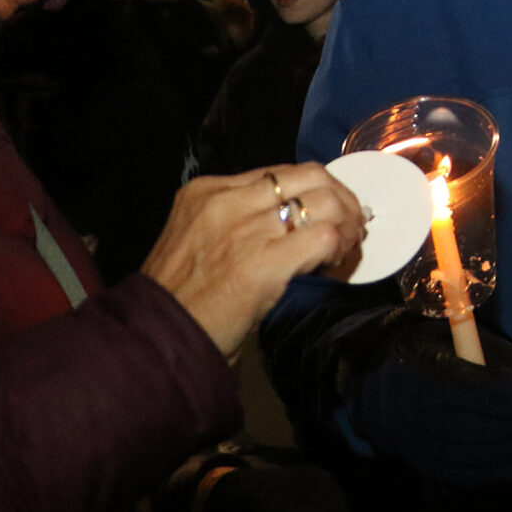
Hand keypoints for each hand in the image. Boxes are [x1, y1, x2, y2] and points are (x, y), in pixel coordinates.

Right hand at [142, 163, 368, 356]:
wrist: (160, 338)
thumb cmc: (182, 296)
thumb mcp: (200, 237)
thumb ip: (241, 217)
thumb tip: (296, 218)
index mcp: (208, 190)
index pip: (283, 173)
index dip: (315, 190)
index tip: (328, 213)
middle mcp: (227, 201)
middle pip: (312, 176)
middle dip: (342, 198)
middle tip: (351, 226)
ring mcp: (245, 229)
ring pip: (326, 202)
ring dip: (348, 223)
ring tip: (346, 247)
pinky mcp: (264, 262)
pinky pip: (325, 237)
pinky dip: (340, 247)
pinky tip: (334, 263)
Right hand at [346, 316, 511, 489]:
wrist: (374, 385)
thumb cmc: (430, 353)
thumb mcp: (456, 339)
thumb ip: (493, 359)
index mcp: (429, 376)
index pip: (482, 395)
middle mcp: (421, 415)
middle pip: (484, 431)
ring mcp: (421, 444)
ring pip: (478, 458)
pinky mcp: (426, 464)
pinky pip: (470, 477)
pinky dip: (506, 476)